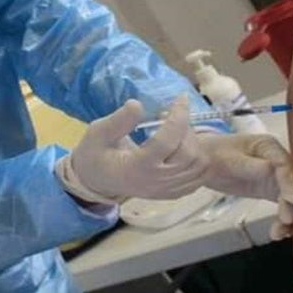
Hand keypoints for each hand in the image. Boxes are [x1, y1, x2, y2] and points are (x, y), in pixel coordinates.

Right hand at [56, 96, 208, 203]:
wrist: (94, 180)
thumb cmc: (95, 154)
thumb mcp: (98, 132)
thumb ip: (118, 121)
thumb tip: (138, 104)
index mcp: (136, 167)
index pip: (166, 141)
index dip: (178, 117)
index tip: (181, 98)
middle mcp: (155, 182)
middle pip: (187, 154)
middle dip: (186, 128)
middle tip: (173, 114)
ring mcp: (165, 190)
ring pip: (197, 166)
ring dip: (194, 143)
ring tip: (178, 129)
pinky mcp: (171, 193)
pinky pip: (198, 178)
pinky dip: (198, 159)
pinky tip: (184, 145)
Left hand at [196, 133, 292, 238]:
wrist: (204, 163)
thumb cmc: (215, 154)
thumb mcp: (230, 160)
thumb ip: (251, 165)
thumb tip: (271, 168)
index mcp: (268, 146)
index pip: (284, 164)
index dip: (289, 182)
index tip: (292, 199)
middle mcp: (277, 161)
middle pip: (292, 183)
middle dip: (292, 203)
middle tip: (287, 220)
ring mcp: (276, 177)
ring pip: (289, 198)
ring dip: (288, 215)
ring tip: (279, 231)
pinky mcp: (271, 190)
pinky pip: (282, 206)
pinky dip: (281, 220)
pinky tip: (277, 232)